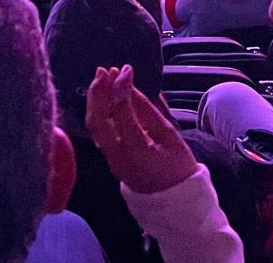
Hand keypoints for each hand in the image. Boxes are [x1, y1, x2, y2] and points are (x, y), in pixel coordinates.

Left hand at [86, 65, 197, 195]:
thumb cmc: (178, 167)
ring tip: (103, 77)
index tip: (126, 69)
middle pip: (98, 121)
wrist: (176, 203)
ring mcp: (111, 161)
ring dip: (96, 99)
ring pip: (94, 127)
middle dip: (99, 92)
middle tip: (105, 70)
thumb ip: (148, 111)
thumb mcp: (170, 136)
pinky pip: (98, 132)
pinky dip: (98, 111)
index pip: (122, 114)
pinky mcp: (109, 160)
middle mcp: (118, 157)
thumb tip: (130, 86)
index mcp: (138, 152)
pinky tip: (105, 96)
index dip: (122, 88)